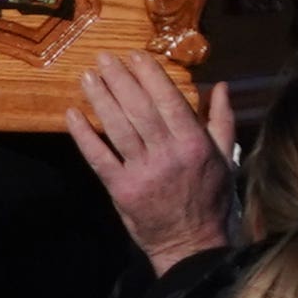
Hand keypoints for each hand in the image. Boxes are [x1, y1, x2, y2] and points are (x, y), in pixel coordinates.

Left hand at [67, 49, 238, 269]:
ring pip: (117, 128)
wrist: (191, 242)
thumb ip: (221, 119)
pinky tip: (72, 114)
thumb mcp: (225, 157)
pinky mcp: (121, 189)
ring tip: (87, 76)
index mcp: (194, 143)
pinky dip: (83, 136)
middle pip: (138, 109)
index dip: (149, 75)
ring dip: (99, 99)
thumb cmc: (210, 197)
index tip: (135, 55)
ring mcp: (143, 172)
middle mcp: (168, 154)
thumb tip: (221, 85)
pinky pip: (98, 157)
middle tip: (103, 58)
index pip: (168, 100)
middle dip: (119, 80)